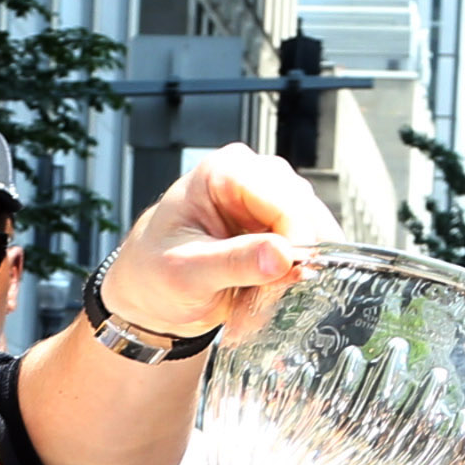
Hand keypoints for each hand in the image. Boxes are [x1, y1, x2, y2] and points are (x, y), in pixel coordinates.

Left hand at [94, 144, 333, 342]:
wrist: (150, 290)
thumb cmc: (156, 274)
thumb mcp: (187, 274)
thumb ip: (234, 263)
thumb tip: (282, 256)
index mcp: (224, 171)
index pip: (284, 200)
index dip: (296, 240)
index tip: (291, 277)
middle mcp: (252, 173)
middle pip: (305, 211)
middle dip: (298, 256)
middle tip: (273, 292)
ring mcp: (269, 196)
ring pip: (314, 229)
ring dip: (299, 266)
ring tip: (265, 293)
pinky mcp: (279, 221)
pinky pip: (309, 244)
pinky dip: (296, 270)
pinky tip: (271, 286)